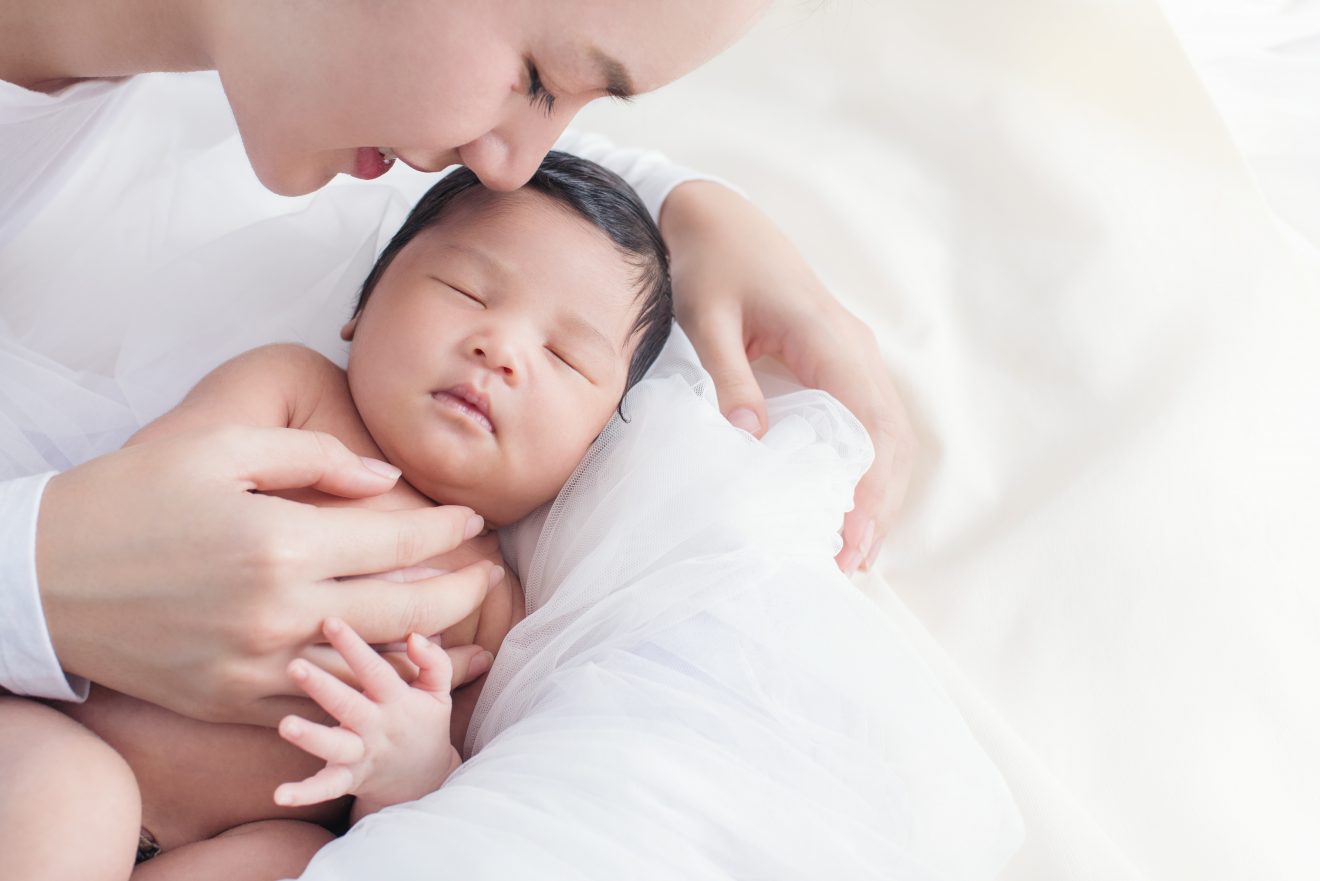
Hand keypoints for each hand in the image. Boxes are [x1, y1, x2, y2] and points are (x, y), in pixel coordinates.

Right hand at [36, 425, 499, 725]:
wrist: (40, 576)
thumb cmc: (132, 497)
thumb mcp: (222, 447)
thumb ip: (315, 456)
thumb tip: (385, 478)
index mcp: (281, 541)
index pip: (398, 539)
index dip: (446, 529)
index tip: (472, 518)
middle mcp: (277, 611)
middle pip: (404, 609)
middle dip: (461, 592)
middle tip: (490, 575)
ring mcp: (256, 666)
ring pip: (371, 664)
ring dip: (428, 649)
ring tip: (470, 632)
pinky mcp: (231, 701)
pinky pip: (319, 702)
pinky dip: (364, 690)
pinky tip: (394, 675)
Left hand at [274, 618, 481, 816]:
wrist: (426, 780)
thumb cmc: (425, 724)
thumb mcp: (439, 692)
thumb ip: (434, 661)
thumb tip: (415, 636)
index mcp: (397, 701)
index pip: (374, 669)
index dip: (353, 646)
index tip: (330, 621)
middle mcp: (377, 727)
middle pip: (347, 705)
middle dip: (322, 686)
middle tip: (294, 666)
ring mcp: (362, 755)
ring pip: (334, 746)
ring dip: (311, 737)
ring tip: (286, 724)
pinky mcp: (349, 780)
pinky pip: (326, 788)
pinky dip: (304, 793)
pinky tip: (279, 794)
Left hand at [660, 182, 915, 572]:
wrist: (719, 217)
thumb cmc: (709, 265)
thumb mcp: (705, 319)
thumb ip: (728, 377)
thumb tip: (751, 438)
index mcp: (827, 337)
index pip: (868, 423)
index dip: (868, 487)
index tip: (850, 539)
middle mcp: (853, 347)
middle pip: (891, 436)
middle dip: (880, 502)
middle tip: (853, 564)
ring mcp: (853, 353)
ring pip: (889, 432)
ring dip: (881, 490)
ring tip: (856, 550)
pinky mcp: (841, 360)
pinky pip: (871, 420)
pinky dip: (871, 466)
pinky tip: (850, 504)